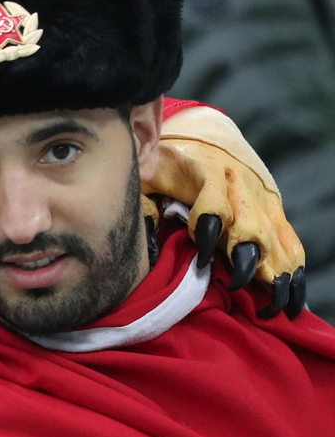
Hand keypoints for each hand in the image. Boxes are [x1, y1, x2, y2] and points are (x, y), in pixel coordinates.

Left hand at [145, 106, 307, 318]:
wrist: (205, 132)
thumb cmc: (168, 161)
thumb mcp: (149, 174)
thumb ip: (143, 202)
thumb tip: (147, 243)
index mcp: (208, 173)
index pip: (214, 207)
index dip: (209, 235)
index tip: (203, 259)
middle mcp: (241, 187)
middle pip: (252, 228)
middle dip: (248, 260)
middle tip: (238, 286)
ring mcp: (261, 198)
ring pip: (276, 239)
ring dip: (276, 272)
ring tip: (272, 304)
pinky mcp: (274, 207)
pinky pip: (290, 240)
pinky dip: (293, 268)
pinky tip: (292, 295)